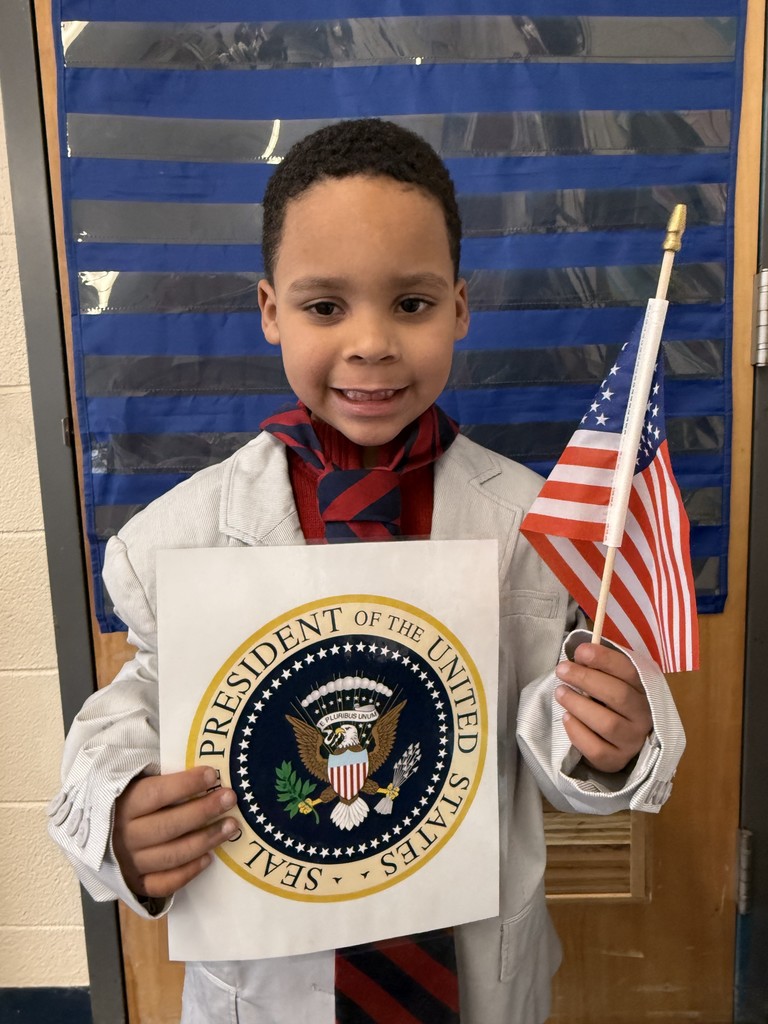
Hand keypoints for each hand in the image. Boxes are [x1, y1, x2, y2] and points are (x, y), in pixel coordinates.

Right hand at [113, 766, 237, 899]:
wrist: (94, 835)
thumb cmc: (124, 801)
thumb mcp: (133, 782)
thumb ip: (160, 778)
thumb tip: (201, 772)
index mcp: (122, 806)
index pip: (156, 794)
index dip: (186, 784)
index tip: (212, 774)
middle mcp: (123, 837)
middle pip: (168, 826)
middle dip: (203, 811)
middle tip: (230, 799)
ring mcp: (129, 864)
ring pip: (171, 855)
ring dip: (205, 840)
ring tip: (230, 826)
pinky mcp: (135, 884)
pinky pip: (164, 884)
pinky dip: (188, 872)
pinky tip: (209, 858)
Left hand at [554, 643, 652, 773]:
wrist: (616, 743)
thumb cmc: (610, 704)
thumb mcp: (610, 682)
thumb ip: (599, 668)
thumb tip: (580, 653)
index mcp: (644, 691)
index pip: (630, 671)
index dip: (605, 659)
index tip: (580, 651)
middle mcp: (643, 716)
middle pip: (618, 695)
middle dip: (586, 679)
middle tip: (562, 670)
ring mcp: (632, 741)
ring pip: (608, 723)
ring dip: (579, 705)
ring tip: (560, 693)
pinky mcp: (617, 760)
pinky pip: (596, 748)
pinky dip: (577, 732)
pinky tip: (567, 718)